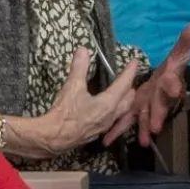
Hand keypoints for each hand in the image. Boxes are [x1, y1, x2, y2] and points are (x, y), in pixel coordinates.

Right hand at [4, 49, 138, 157]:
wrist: (54, 138)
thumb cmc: (65, 113)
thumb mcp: (72, 87)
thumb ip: (79, 68)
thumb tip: (83, 50)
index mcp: (108, 103)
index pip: (123, 84)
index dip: (129, 72)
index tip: (134, 62)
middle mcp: (111, 115)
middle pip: (127, 100)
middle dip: (130, 88)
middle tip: (130, 79)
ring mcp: (105, 126)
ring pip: (122, 111)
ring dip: (125, 101)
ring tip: (125, 94)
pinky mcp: (98, 132)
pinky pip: (113, 119)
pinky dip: (116, 110)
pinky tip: (109, 110)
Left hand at [107, 23, 189, 147]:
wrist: (168, 82)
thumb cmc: (173, 67)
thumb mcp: (178, 54)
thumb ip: (185, 41)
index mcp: (169, 83)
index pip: (172, 83)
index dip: (172, 85)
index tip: (173, 89)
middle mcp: (161, 97)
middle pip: (159, 105)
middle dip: (157, 115)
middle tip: (156, 126)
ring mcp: (149, 106)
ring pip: (146, 117)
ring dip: (143, 128)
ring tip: (143, 140)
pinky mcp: (136, 111)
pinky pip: (126, 121)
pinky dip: (117, 130)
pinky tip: (107, 140)